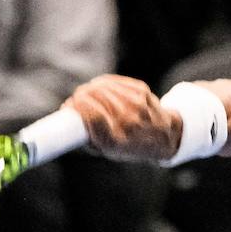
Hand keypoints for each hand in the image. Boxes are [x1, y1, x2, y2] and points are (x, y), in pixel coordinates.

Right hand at [65, 75, 181, 162]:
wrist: (163, 136)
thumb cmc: (128, 145)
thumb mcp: (105, 150)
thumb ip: (84, 134)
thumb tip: (67, 108)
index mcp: (116, 142)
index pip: (93, 116)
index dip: (78, 106)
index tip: (70, 105)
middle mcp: (128, 122)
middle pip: (95, 98)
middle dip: (81, 96)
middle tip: (75, 100)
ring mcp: (136, 104)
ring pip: (102, 86)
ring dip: (90, 89)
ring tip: (87, 96)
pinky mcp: (140, 90)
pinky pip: (112, 81)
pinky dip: (103, 84)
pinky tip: (102, 90)